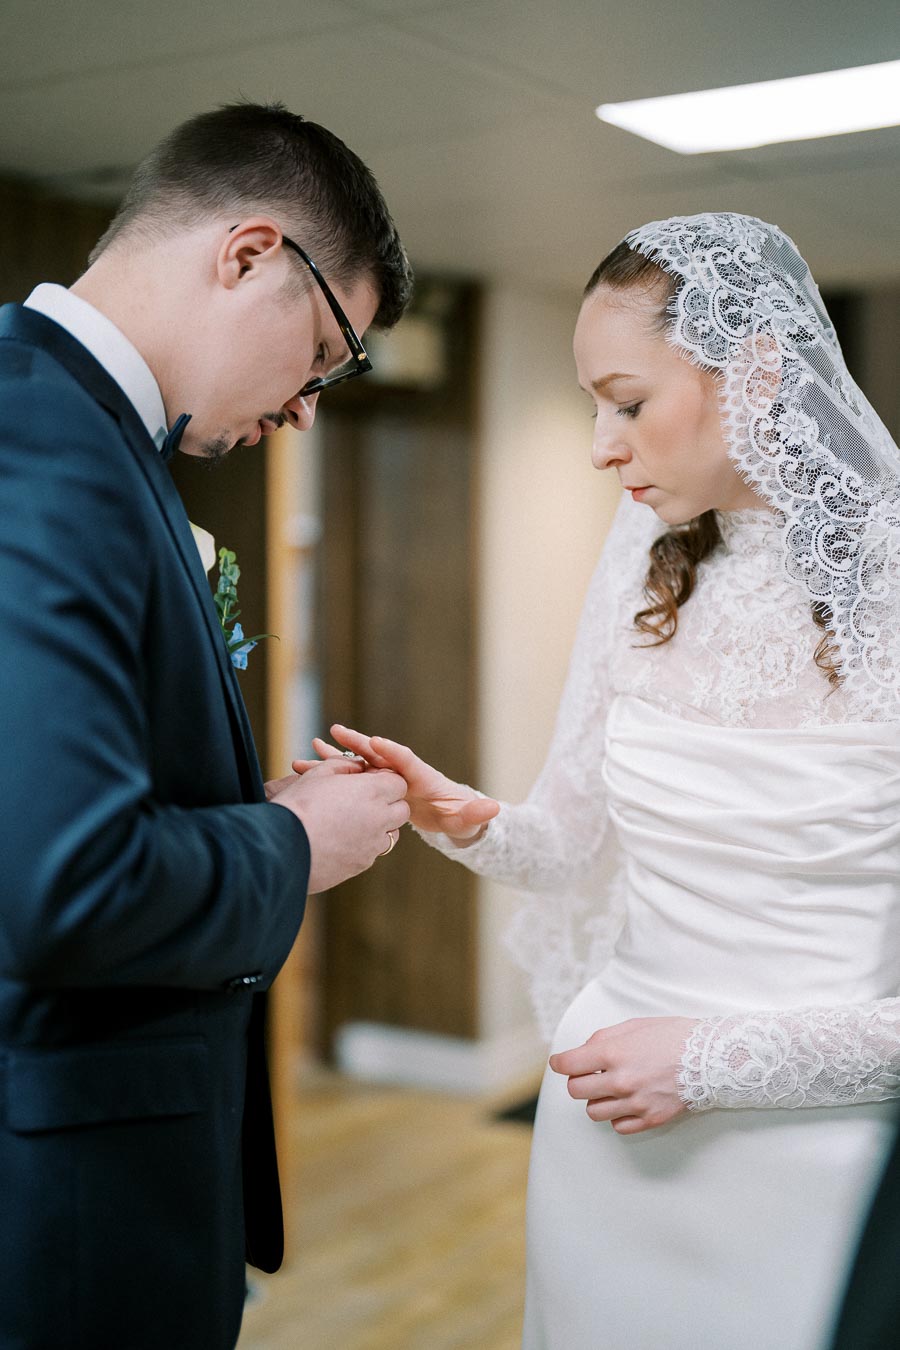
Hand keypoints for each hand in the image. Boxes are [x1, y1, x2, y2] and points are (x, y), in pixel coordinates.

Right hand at [269, 757, 409, 892]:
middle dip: (388, 803)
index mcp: (372, 792)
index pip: (399, 783)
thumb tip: (358, 768)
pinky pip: (373, 852)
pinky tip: (340, 839)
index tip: (367, 781)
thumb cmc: (297, 805)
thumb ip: (345, 766)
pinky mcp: (361, 865)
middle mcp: (379, 819)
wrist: (280, 848)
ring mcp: (372, 845)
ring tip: (351, 821)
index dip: (385, 780)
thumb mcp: (319, 774)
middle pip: (401, 809)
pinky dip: (364, 845)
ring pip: (391, 834)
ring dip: (380, 826)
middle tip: (363, 800)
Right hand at [293, 725, 499, 841]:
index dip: (393, 751)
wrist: (449, 817)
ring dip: (337, 756)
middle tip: (336, 731)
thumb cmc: (459, 817)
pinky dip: (333, 772)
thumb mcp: (468, 819)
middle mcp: (401, 772)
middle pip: (377, 754)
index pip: (407, 760)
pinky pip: (352, 777)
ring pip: (359, 763)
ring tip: (312, 747)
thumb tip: (494, 809)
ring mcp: (387, 778)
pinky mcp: (376, 787)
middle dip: (358, 743)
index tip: (376, 741)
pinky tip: (308, 769)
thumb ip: (476, 814)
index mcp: (422, 777)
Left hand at [549, 1016, 696, 1134]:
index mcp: (613, 1054)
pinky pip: (618, 1127)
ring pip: (593, 1112)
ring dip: (597, 1100)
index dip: (559, 1063)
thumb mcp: (633, 1026)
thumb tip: (583, 1053)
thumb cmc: (672, 1036)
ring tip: (611, 1089)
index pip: (567, 1065)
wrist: (709, 1057)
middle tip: (590, 1074)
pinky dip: (617, 1116)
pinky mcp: (650, 1119)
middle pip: (576, 1091)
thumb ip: (603, 1039)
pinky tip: (627, 1103)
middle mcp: (620, 1081)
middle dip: (579, 1081)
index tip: (560, 1063)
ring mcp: (635, 1103)